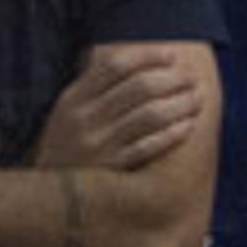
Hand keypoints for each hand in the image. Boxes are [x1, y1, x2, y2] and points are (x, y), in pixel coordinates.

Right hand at [27, 43, 205, 173]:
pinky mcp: (111, 168)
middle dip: (173, 78)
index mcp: (73, 98)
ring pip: (150, 115)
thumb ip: (95, 87)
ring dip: (181, 104)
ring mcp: (98, 144)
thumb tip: (136, 58)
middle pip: (139, 87)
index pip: (116, 66)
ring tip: (198, 99)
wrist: (47, 191)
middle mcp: (85, 118)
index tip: (172, 55)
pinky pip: (149, 146)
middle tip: (193, 77)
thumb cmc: (67, 142)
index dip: (149, 56)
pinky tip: (189, 125)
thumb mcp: (69, 111)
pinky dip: (173, 133)